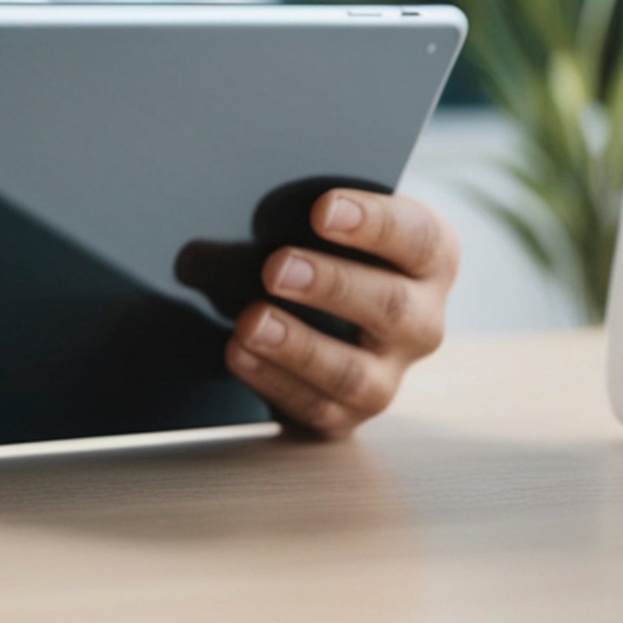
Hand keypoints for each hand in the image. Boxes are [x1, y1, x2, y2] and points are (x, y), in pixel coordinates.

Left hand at [225, 189, 458, 438]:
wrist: (317, 313)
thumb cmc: (317, 251)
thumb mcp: (309, 229)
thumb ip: (274, 228)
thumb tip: (194, 258)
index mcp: (428, 257)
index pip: (418, 238)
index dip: (373, 224)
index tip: (321, 210)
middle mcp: (421, 318)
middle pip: (390, 306)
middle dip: (330, 286)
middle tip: (275, 268)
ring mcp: (391, 372)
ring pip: (356, 372)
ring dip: (298, 347)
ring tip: (250, 321)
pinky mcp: (351, 413)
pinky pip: (317, 407)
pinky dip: (273, 381)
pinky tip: (237, 353)